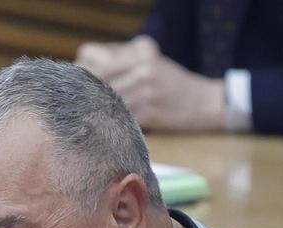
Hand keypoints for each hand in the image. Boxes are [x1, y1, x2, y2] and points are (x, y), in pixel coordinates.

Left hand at [80, 35, 225, 132]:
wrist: (204, 103)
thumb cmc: (172, 85)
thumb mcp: (150, 61)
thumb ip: (122, 61)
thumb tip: (83, 69)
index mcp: (140, 50)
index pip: (90, 54)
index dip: (79, 68)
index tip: (78, 80)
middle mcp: (142, 65)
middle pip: (93, 77)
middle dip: (82, 90)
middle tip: (78, 100)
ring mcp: (145, 88)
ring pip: (102, 98)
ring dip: (94, 108)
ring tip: (91, 114)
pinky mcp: (148, 111)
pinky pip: (116, 115)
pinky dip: (108, 120)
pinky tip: (106, 123)